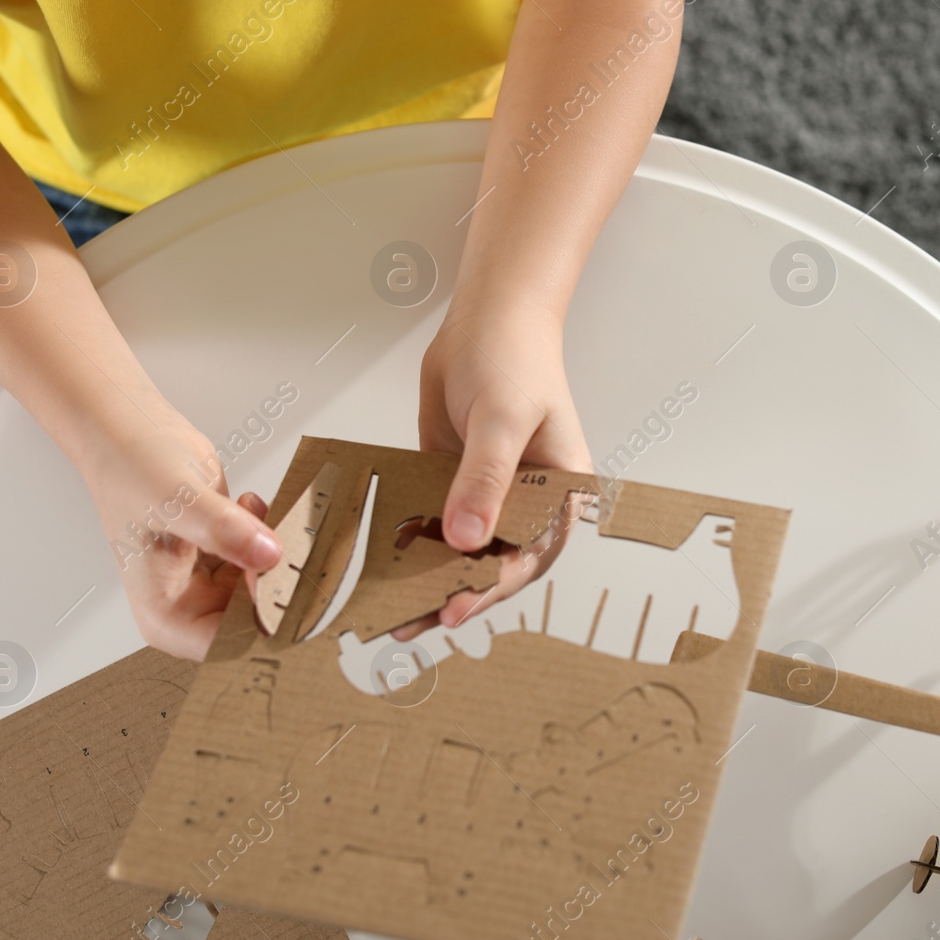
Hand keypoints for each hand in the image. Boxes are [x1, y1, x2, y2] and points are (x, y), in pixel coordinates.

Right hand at [79, 412, 282, 658]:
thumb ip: (222, 530)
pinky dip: (273, 536)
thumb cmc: (129, 467)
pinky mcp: (229, 558)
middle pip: (256, 623)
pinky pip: (268, 562)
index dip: (262, 620)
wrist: (129, 431)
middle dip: (280, 586)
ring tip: (266, 516)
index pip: (228, 646)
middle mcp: (190, 607)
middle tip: (294, 542)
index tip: (282, 579)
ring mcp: (212, 584)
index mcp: (166, 615)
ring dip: (281, 557)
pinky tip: (253, 507)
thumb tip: (268, 555)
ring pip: (267, 591)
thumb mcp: (175, 499)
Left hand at [405, 302, 590, 635]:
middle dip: (452, 592)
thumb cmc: (514, 359)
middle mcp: (525, 503)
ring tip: (389, 611)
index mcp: (558, 495)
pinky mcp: (452, 483)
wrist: (486, 318)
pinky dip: (410, 543)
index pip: (527, 554)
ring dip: (426, 577)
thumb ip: (484, 480)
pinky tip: (380, 566)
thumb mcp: (502, 420)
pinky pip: (431, 521)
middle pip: (490, 562)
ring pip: (459, 550)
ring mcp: (487, 495)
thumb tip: (466, 539)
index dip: (491, 586)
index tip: (454, 608)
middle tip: (409, 622)